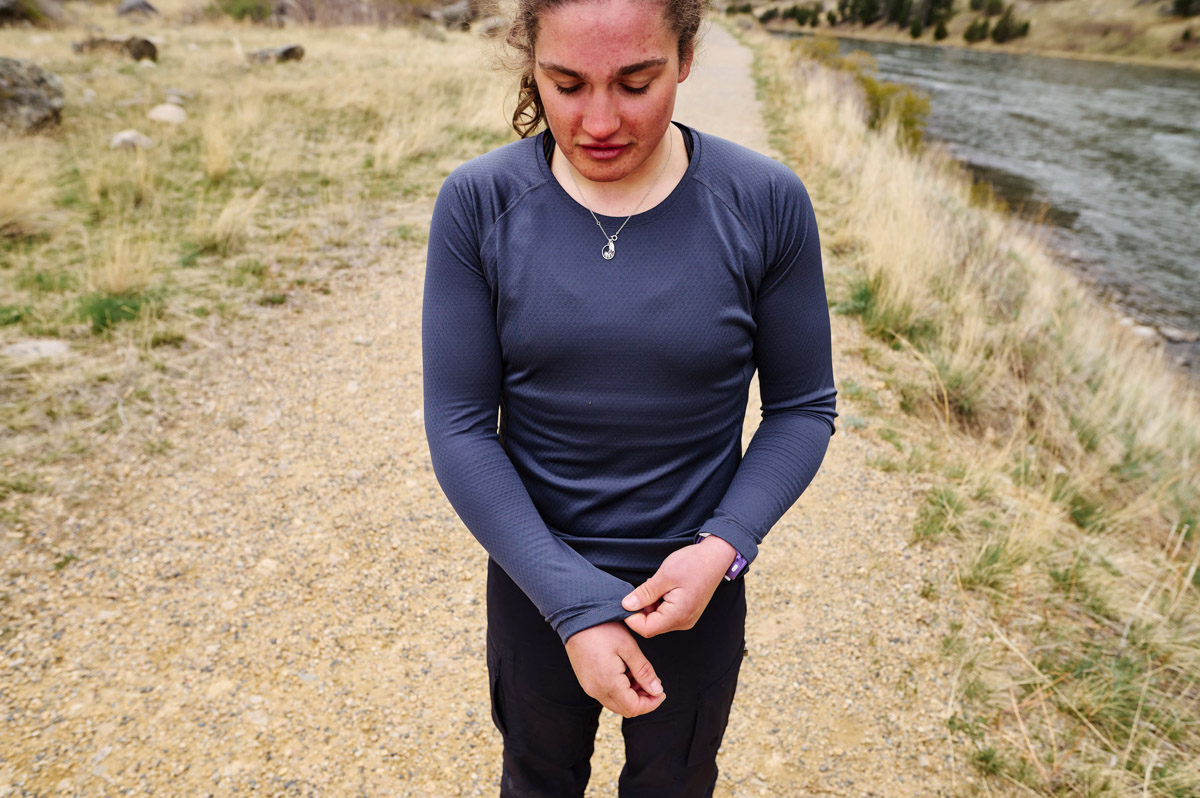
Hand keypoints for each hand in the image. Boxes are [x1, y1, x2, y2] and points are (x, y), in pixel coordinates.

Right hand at [563, 621, 665, 717]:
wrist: (576, 618)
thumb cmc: (603, 629)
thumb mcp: (629, 648)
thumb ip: (644, 672)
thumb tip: (657, 690)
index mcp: (609, 683)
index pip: (634, 708)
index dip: (651, 704)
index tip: (661, 692)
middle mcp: (596, 690)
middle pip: (625, 709)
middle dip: (643, 700)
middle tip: (653, 682)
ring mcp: (589, 686)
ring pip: (615, 702)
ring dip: (631, 695)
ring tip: (639, 674)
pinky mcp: (586, 681)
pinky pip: (606, 694)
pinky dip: (620, 689)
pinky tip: (626, 672)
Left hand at [621, 536, 737, 637]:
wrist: (716, 557)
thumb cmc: (693, 563)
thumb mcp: (664, 575)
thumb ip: (645, 593)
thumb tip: (626, 605)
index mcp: (678, 615)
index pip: (646, 629)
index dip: (632, 618)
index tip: (626, 601)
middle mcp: (683, 622)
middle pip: (651, 626)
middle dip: (641, 610)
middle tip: (644, 588)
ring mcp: (686, 618)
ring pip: (658, 620)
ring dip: (650, 605)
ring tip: (656, 585)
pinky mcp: (686, 612)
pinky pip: (666, 614)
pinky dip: (659, 603)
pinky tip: (663, 588)